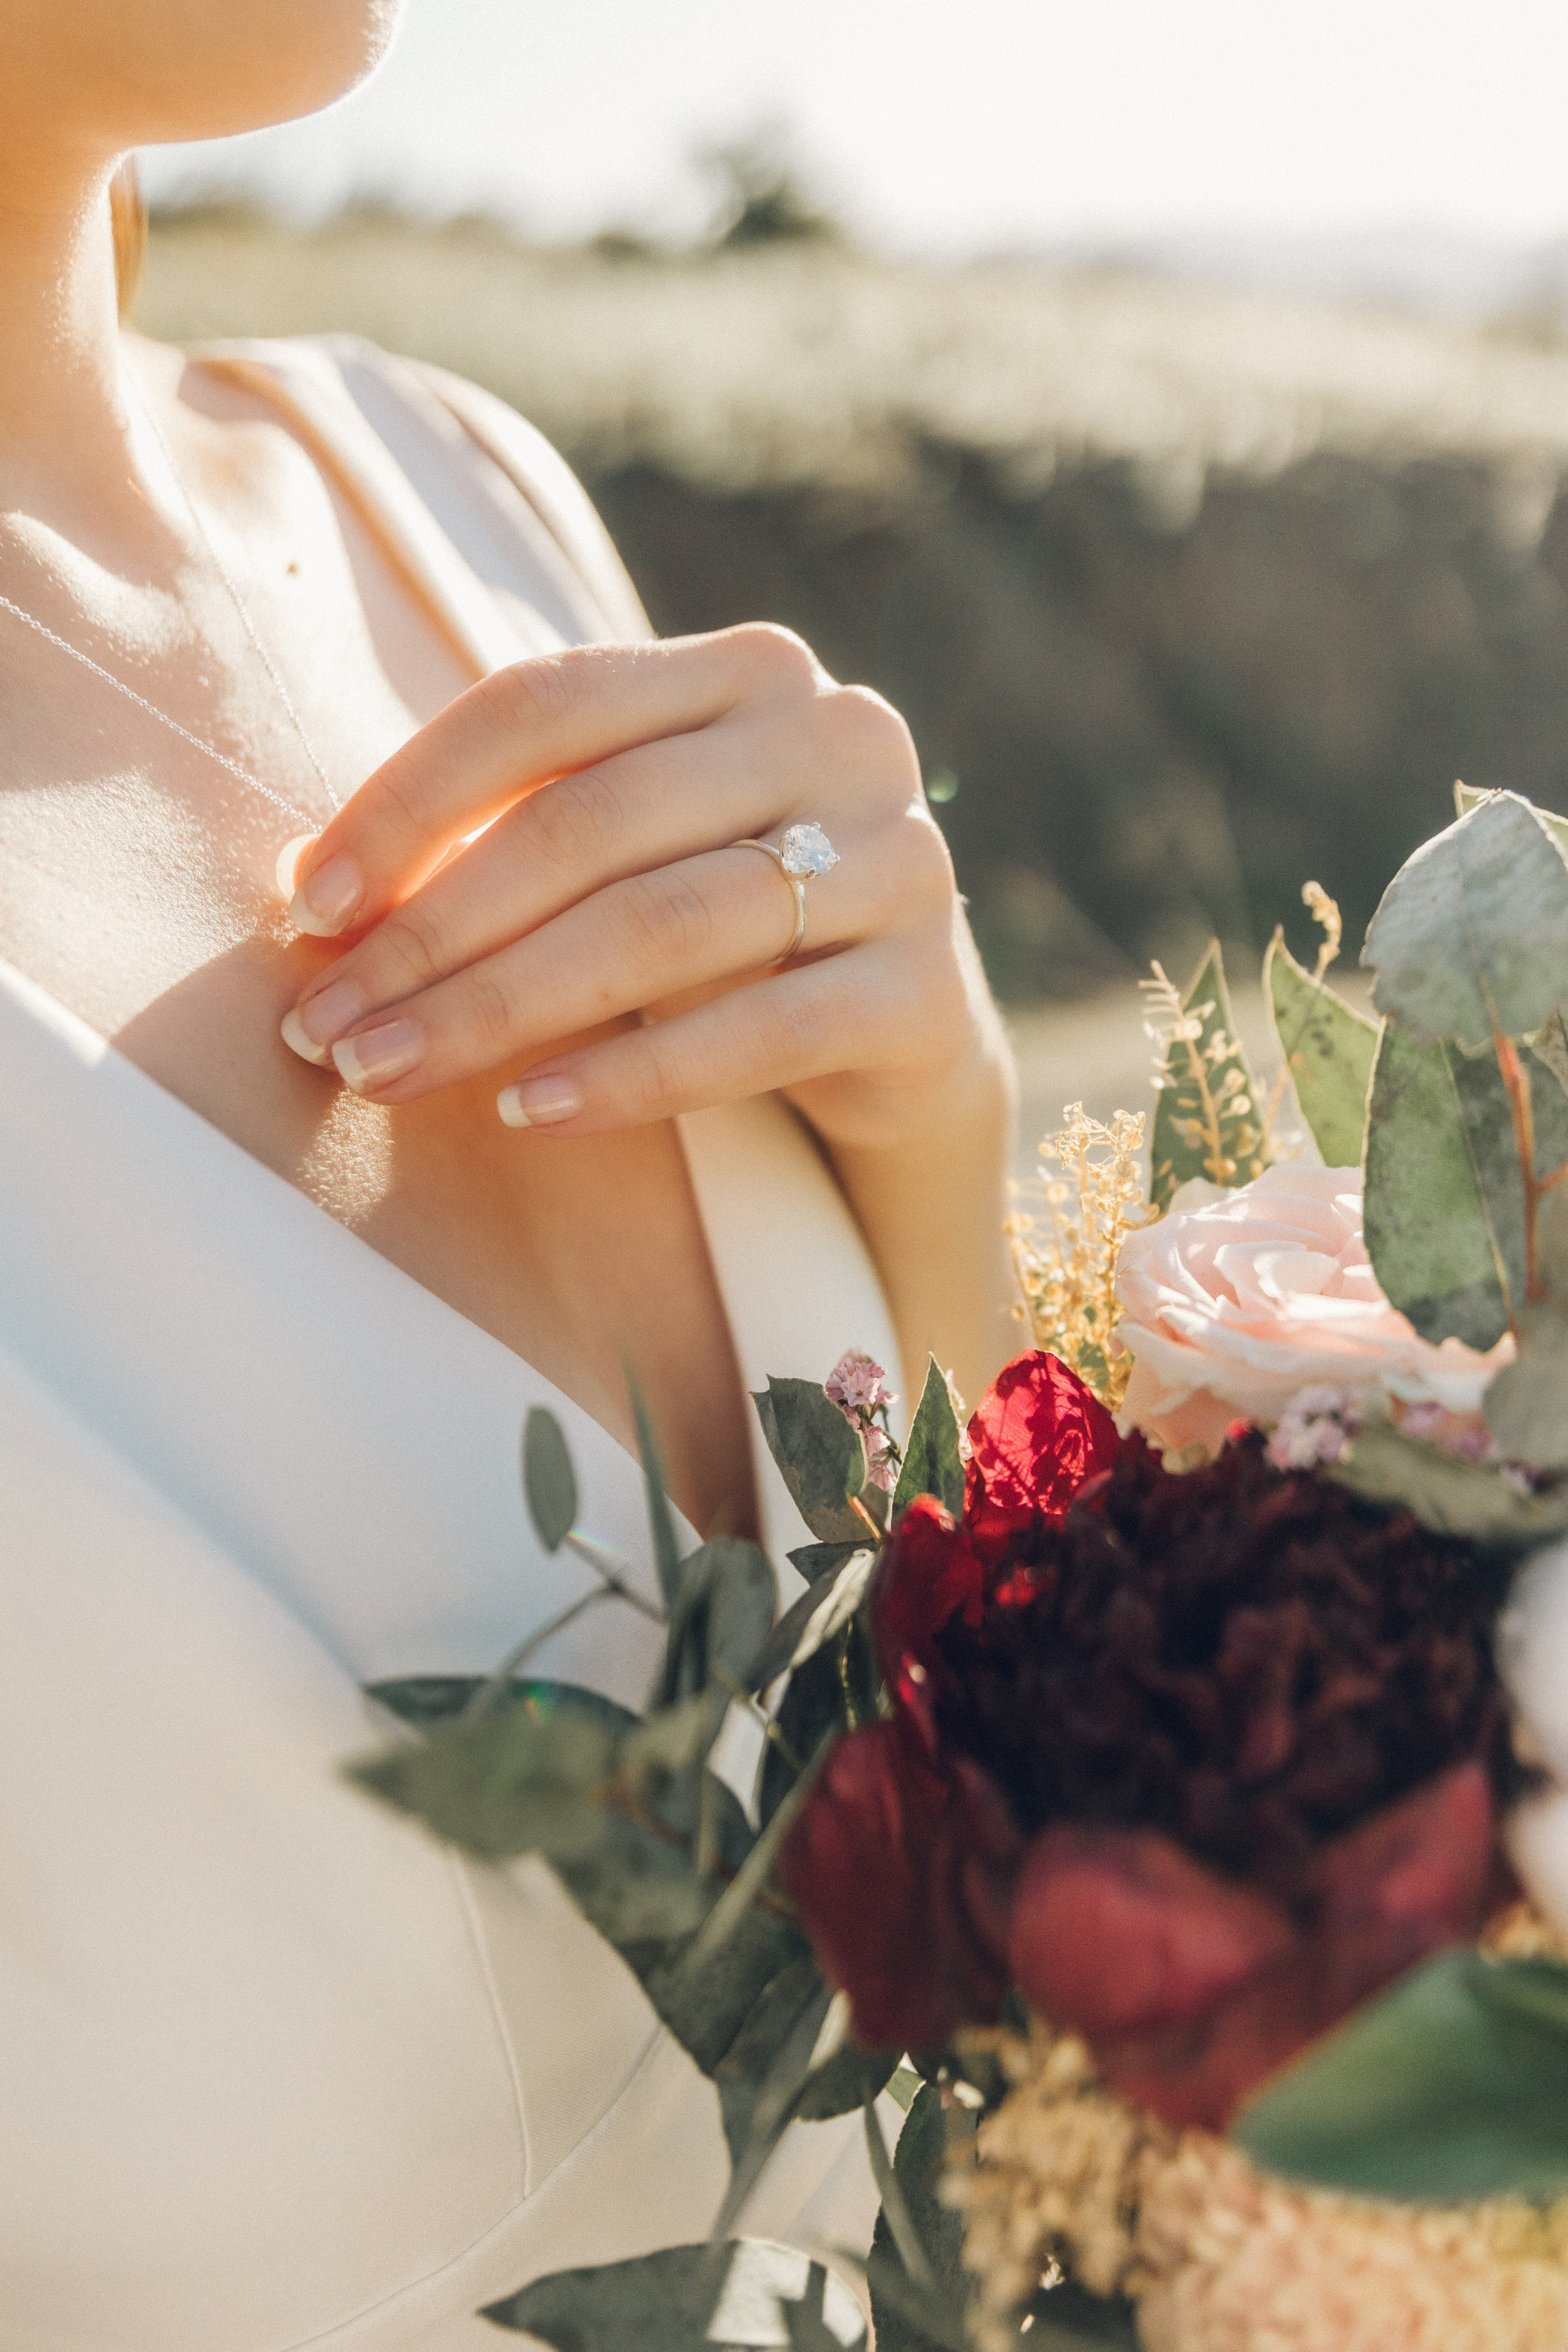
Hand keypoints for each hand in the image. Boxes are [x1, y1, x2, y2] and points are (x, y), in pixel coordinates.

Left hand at [278, 624, 1005, 1152]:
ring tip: (392, 1072)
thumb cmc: (724, 927)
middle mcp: (840, 735)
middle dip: (436, 929)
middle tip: (329, 1025)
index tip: (306, 905)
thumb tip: (309, 889)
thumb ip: (509, 832)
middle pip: (593, 822)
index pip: (546, 702)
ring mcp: (903, 858)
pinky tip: (529, 1113)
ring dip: (503, 1007)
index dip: (410, 800)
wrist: (900, 1032)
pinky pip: (759, 1031)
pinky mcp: (930, 988)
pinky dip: (630, 1077)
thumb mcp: (626, 850)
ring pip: (665, 925)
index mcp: (747, 670)